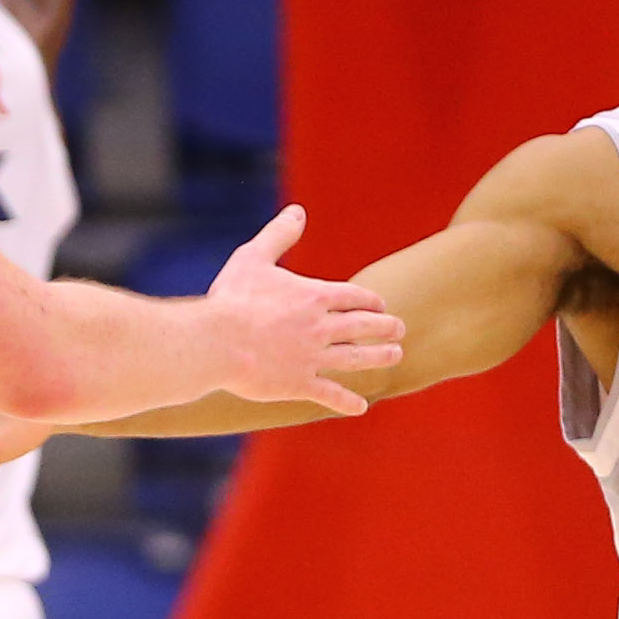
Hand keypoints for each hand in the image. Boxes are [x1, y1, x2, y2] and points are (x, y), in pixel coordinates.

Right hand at [205, 205, 404, 413]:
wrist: (218, 342)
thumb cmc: (232, 298)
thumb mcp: (255, 257)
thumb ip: (279, 235)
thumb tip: (298, 211)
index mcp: (314, 296)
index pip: (352, 296)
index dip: (369, 300)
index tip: (380, 304)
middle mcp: (320, 327)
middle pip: (362, 325)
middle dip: (385, 326)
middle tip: (400, 329)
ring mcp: (313, 357)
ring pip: (355, 358)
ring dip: (379, 356)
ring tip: (396, 355)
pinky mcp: (299, 384)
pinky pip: (330, 394)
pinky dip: (347, 402)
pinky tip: (362, 407)